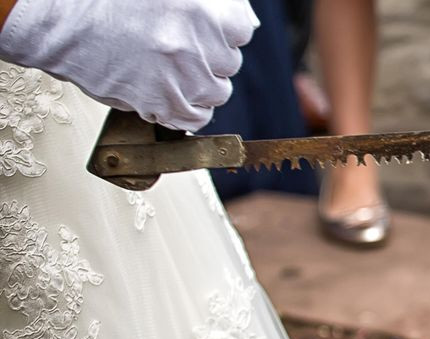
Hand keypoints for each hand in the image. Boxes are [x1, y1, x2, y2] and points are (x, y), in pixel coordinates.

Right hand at [0, 0, 258, 130]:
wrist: (63, 22)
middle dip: (209, 58)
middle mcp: (194, 44)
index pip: (242, 31)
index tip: (205, 33)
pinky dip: (187, 109)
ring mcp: (178, 76)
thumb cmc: (110, 2)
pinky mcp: (158, 103)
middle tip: (180, 49)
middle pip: (229, 62)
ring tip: (172, 70)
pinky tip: (171, 94)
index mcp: (202, 10)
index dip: (223, 33)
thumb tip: (247, 26)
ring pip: (216, 92)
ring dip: (200, 84)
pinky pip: (195, 117)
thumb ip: (216, 7)